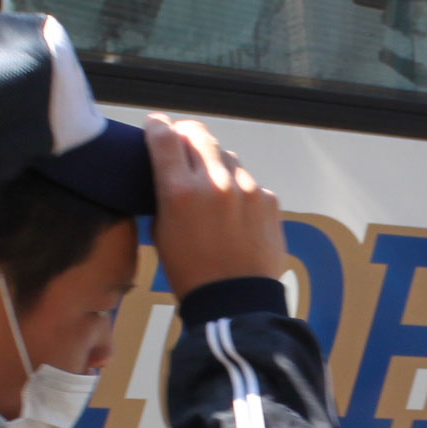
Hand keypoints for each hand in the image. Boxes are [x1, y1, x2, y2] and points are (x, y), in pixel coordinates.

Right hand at [146, 115, 283, 295]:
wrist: (235, 302)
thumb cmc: (191, 273)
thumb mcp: (162, 233)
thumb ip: (165, 195)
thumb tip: (168, 170)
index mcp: (179, 192)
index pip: (165, 137)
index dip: (158, 126)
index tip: (157, 125)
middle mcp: (215, 183)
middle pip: (198, 134)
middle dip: (187, 134)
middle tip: (182, 141)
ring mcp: (247, 189)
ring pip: (227, 156)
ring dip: (215, 162)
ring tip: (211, 187)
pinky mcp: (269, 200)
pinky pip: (249, 182)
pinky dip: (239, 189)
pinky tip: (234, 213)